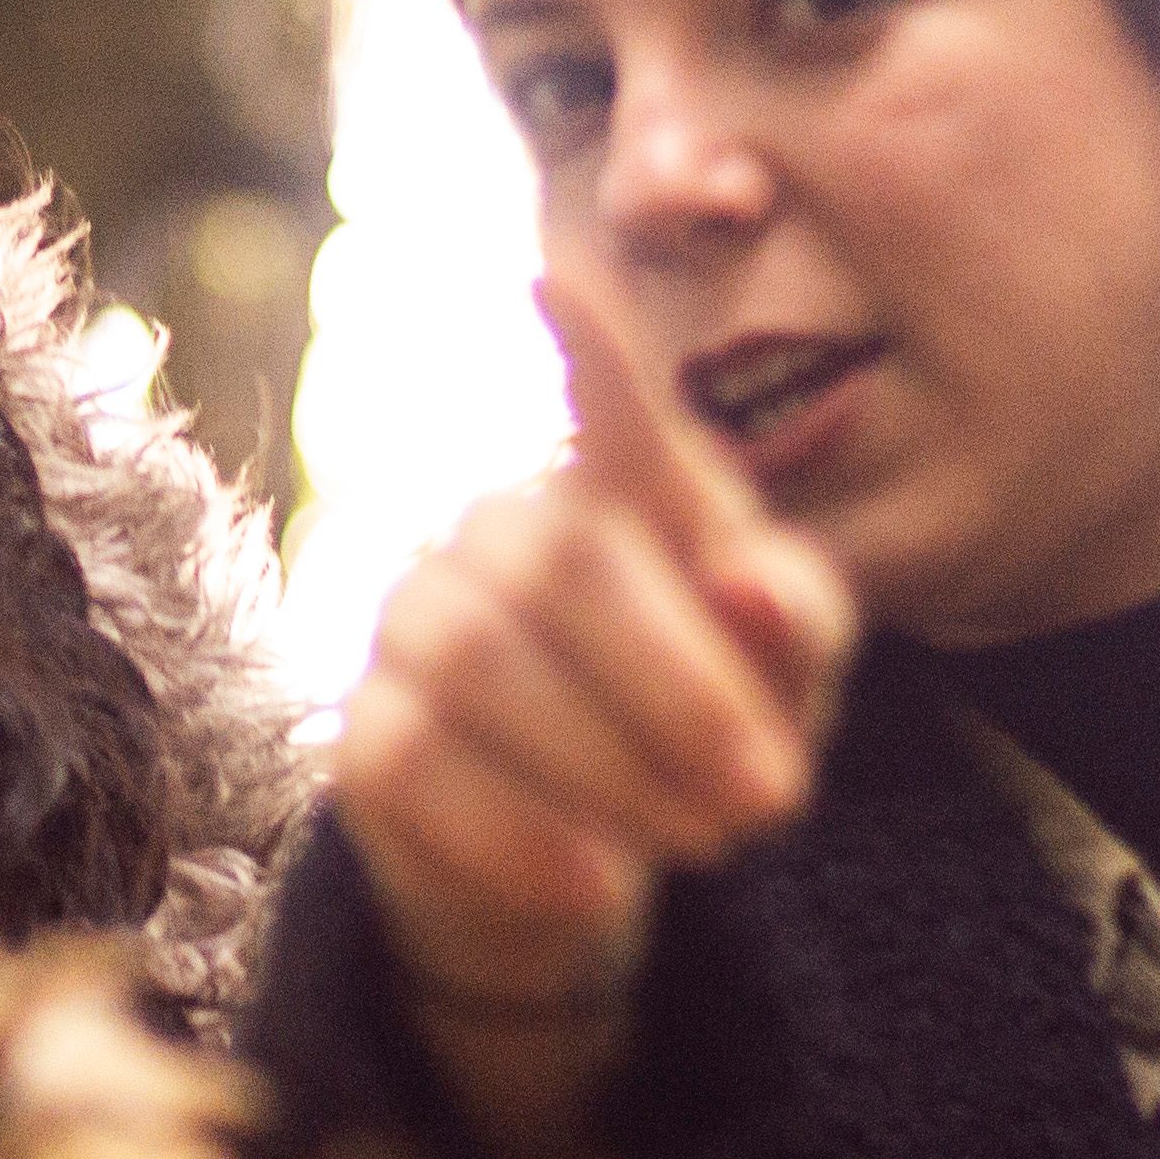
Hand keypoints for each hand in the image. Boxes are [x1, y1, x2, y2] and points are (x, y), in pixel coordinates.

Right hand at [333, 251, 855, 1048]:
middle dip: (681, 689)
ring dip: (613, 767)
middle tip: (772, 800)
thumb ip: (798, 628)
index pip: (601, 403)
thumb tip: (756, 591)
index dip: (587, 347)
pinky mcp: (361, 743)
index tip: (559, 272)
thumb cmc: (696, 741)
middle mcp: (491, 534)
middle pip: (564, 564)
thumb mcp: (787, 688)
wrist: (584, 887)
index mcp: (611, 496)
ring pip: (483, 664)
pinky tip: (598, 886)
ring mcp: (409, 631)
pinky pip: (414, 763)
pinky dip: (520, 833)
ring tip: (700, 844)